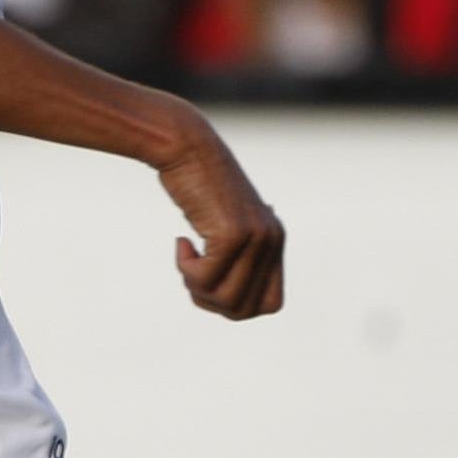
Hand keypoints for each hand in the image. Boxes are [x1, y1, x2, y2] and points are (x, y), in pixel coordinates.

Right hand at [156, 113, 285, 319]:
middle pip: (246, 309)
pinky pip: (206, 280)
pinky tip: (182, 241)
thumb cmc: (197, 184)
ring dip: (197, 289)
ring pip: (227, 300)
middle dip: (213, 303)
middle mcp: (272, 240)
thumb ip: (238, 254)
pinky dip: (186, 269)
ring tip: (185, 257)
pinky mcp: (232, 234)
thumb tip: (233, 302)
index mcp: (275, 240)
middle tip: (192, 274)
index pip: (271, 305)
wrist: (186, 147)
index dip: (239, 306)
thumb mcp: (224, 221)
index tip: (214, 282)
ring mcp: (255, 238)